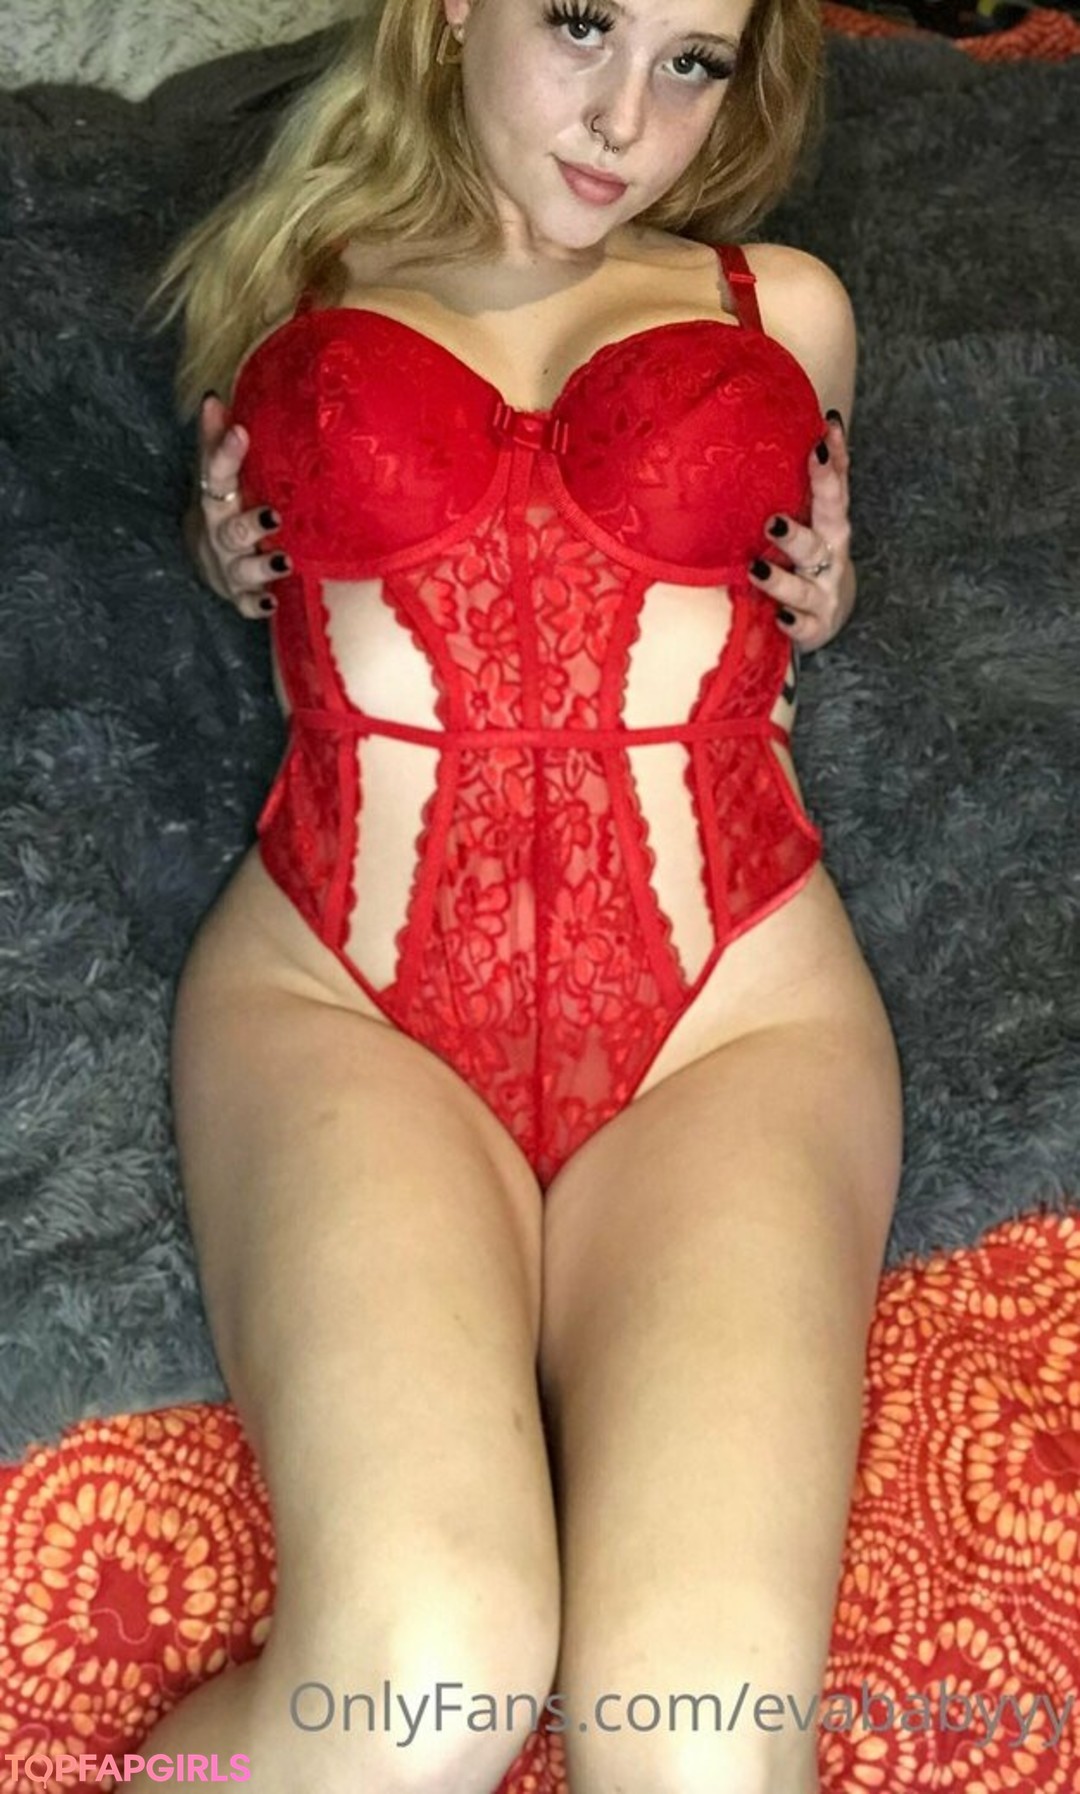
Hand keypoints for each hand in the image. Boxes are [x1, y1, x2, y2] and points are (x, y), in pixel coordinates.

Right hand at [187, 393, 289, 619]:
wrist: (206, 554)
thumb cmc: (223, 506)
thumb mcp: (218, 475)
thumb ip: (217, 440)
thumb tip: (213, 395)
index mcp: (216, 499)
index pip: (216, 474)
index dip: (226, 453)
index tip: (242, 431)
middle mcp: (220, 535)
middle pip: (230, 529)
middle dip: (250, 525)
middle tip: (274, 516)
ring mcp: (228, 567)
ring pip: (242, 568)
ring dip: (262, 567)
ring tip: (285, 561)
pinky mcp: (238, 594)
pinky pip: (246, 604)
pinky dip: (257, 605)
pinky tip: (273, 603)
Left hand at [747, 411, 854, 651]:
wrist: (824, 617)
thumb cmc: (803, 559)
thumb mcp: (804, 521)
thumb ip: (788, 488)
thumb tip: (753, 429)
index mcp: (828, 521)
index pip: (836, 481)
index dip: (835, 454)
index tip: (828, 424)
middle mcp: (831, 551)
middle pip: (829, 519)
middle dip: (819, 494)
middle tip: (796, 467)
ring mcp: (824, 590)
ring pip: (805, 580)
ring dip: (782, 574)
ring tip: (756, 566)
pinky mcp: (815, 624)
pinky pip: (804, 624)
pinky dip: (793, 621)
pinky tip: (780, 616)